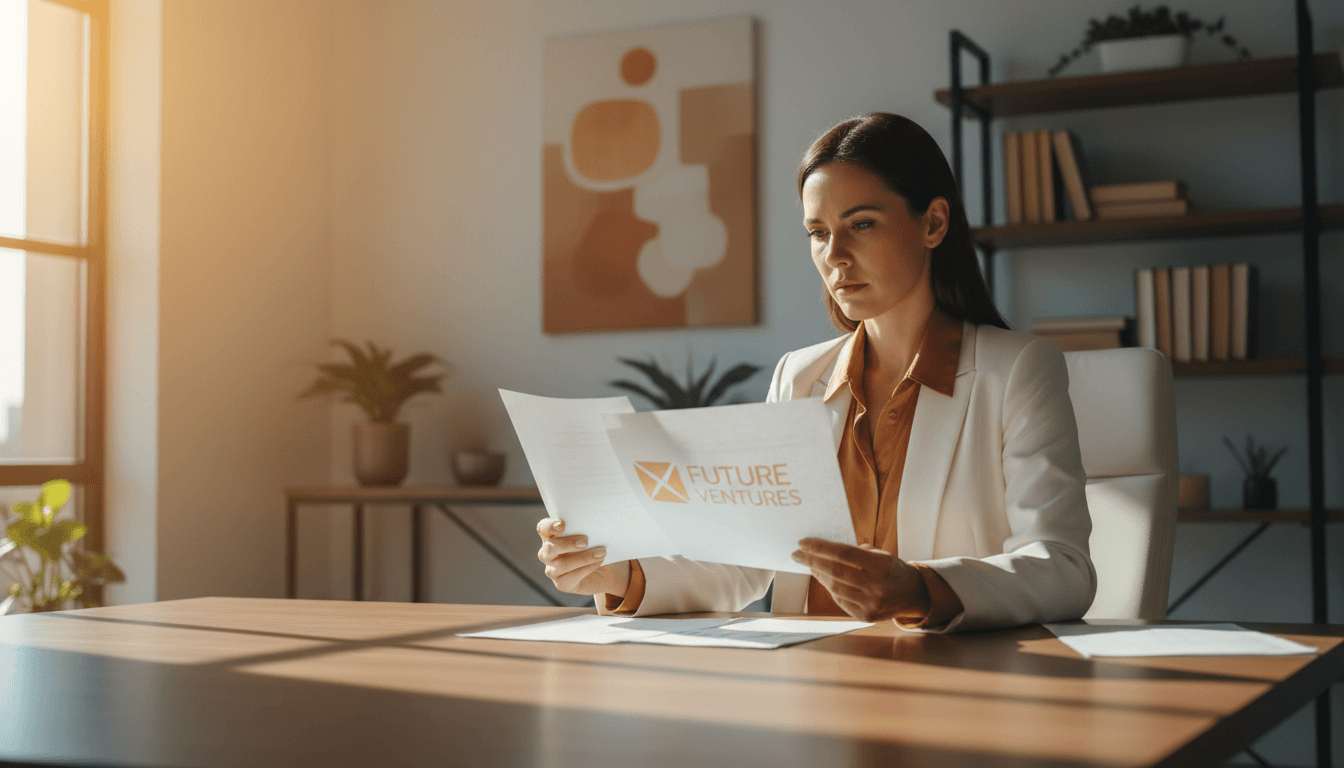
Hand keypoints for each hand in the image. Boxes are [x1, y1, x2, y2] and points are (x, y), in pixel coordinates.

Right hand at [535, 518, 630, 597]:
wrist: (606, 571)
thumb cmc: (596, 548)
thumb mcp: (592, 536)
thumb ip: (586, 530)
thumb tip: (595, 525)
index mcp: (552, 537)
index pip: (543, 528)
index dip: (550, 526)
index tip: (563, 524)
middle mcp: (548, 554)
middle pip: (549, 547)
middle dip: (567, 544)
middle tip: (586, 541)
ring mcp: (553, 570)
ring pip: (561, 565)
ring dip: (583, 558)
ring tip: (600, 553)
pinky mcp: (562, 584)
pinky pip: (571, 577)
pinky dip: (587, 568)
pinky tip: (598, 562)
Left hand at [791, 538, 928, 622]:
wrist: (913, 595)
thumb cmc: (892, 570)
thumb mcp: (881, 554)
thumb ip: (856, 552)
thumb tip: (823, 550)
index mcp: (882, 565)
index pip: (844, 553)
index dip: (820, 547)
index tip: (803, 542)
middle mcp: (877, 586)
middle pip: (835, 571)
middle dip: (812, 560)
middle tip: (797, 554)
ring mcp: (871, 604)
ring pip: (834, 588)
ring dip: (818, 574)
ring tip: (810, 565)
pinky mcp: (866, 616)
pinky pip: (840, 600)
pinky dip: (830, 588)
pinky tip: (824, 579)